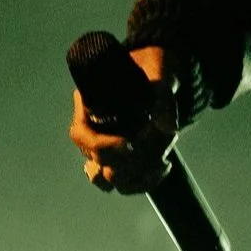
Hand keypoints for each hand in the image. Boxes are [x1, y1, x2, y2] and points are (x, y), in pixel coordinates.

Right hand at [71, 42, 178, 192]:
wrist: (162, 74)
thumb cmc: (154, 66)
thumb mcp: (160, 73)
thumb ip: (162, 97)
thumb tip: (169, 128)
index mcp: (88, 103)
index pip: (82, 136)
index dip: (104, 147)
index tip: (131, 145)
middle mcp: (91, 129)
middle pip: (97, 163)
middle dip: (132, 161)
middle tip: (162, 145)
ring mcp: (104, 148)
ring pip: (109, 179)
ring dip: (138, 175)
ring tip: (163, 159)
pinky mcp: (121, 160)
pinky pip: (125, 184)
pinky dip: (145, 181)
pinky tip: (164, 166)